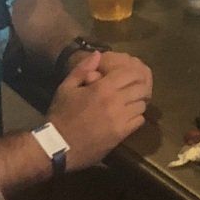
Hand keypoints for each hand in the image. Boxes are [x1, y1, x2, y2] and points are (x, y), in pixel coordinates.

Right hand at [47, 51, 153, 165]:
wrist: (58, 145)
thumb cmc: (61, 115)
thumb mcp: (66, 88)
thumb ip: (83, 69)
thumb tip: (98, 54)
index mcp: (102, 88)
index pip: (130, 74)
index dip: (132, 72)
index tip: (128, 75)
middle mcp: (115, 102)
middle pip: (141, 88)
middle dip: (138, 86)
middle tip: (132, 88)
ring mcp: (120, 119)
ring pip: (142, 105)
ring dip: (138, 101)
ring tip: (130, 102)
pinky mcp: (121, 134)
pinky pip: (139, 121)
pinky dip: (136, 116)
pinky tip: (127, 116)